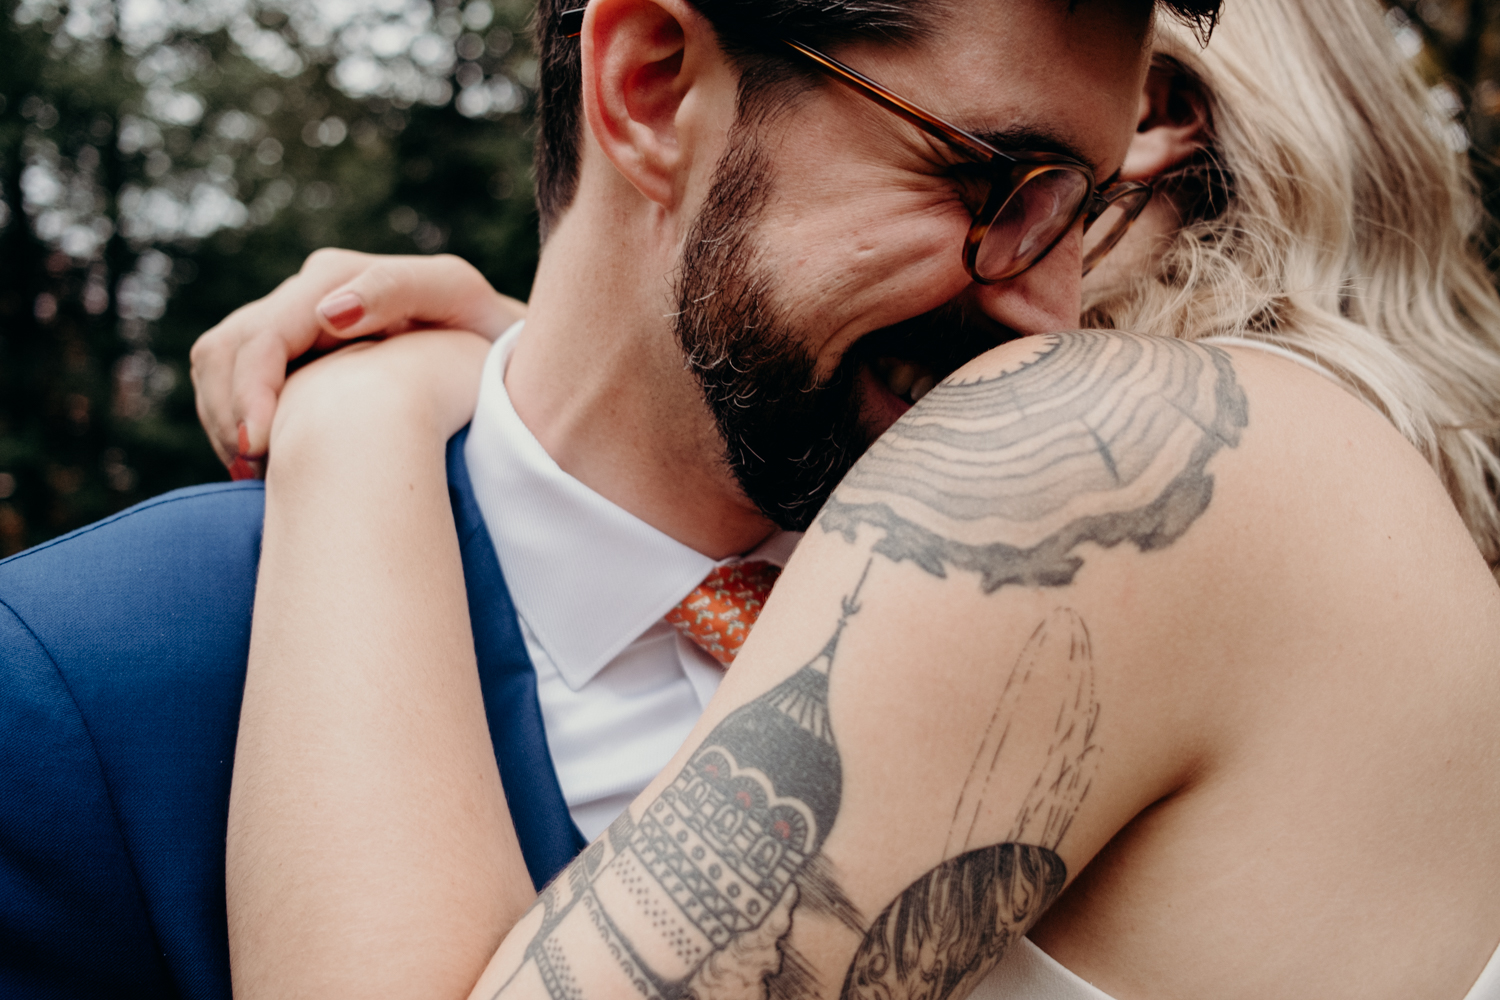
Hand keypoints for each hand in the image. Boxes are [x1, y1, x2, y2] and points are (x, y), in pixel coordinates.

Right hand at [189, 248, 525, 476]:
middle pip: (227, 348)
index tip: (263, 449)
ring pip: (217, 366)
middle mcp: (304, 292)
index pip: (264, 334)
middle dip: (229, 413)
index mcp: (336, 276)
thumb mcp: (456, 298)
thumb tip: (328, 312)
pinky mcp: (290, 352)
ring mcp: (293, 321)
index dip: (252, 392)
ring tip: (256, 475)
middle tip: (254, 475)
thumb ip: (396, 290)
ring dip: (223, 420)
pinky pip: (230, 384)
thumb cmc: (485, 327)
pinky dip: (233, 423)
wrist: (493, 347)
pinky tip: (262, 466)